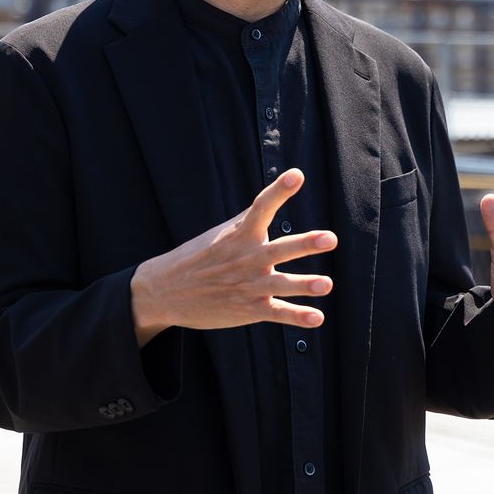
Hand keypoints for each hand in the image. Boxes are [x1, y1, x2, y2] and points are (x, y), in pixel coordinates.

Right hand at [130, 169, 336, 346]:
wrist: (163, 292)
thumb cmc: (198, 256)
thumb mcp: (221, 233)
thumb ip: (251, 218)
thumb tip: (278, 192)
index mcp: (240, 235)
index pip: (262, 207)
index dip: (279, 190)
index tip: (296, 175)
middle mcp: (247, 258)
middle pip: (279, 250)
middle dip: (305, 245)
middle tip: (330, 238)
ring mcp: (248, 286)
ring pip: (281, 285)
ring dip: (304, 285)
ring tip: (327, 284)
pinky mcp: (249, 309)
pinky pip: (277, 313)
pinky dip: (297, 317)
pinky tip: (317, 318)